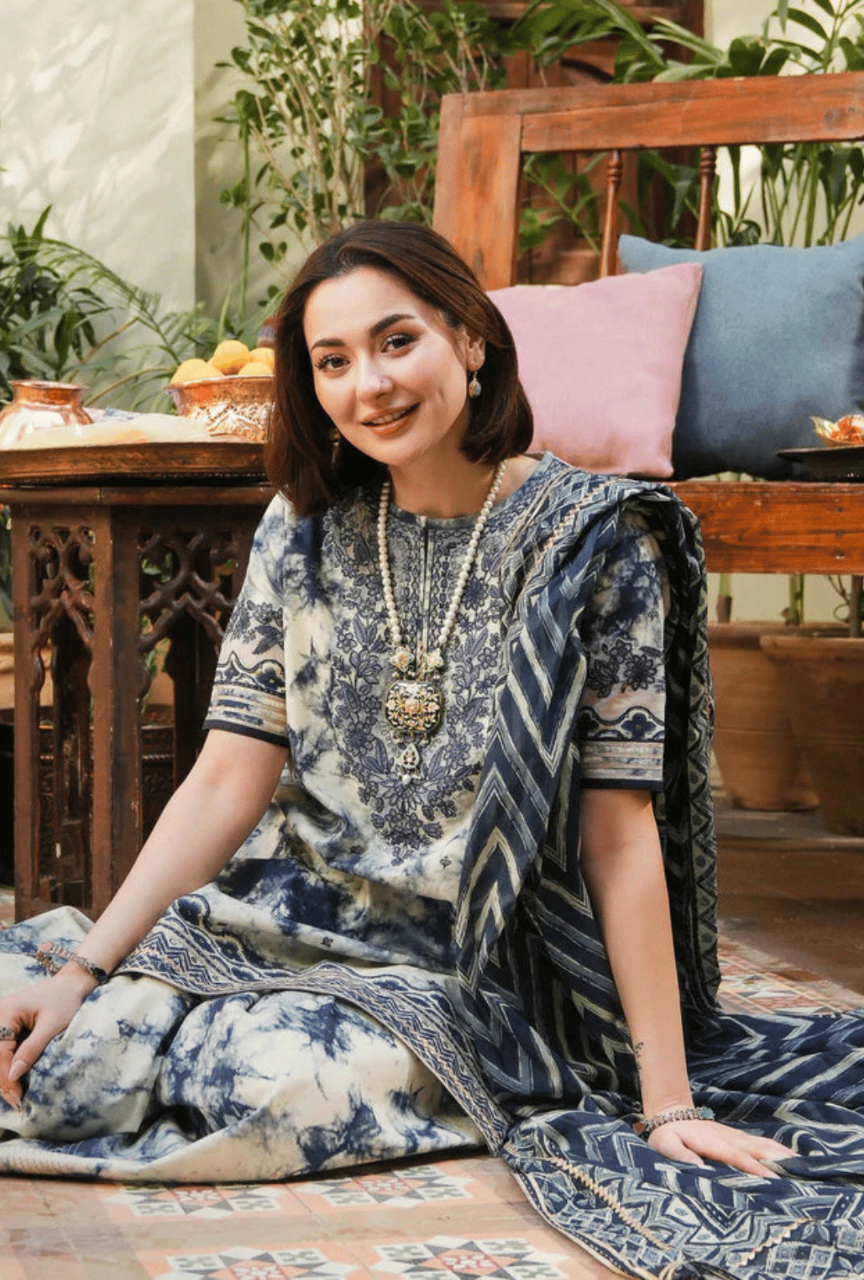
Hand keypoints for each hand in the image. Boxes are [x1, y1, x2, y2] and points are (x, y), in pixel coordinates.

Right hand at [0, 968, 95, 1110]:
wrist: (72, 983)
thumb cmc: (65, 1000)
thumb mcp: (52, 1026)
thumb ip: (31, 1049)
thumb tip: (13, 1075)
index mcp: (5, 1012)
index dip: (6, 1077)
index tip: (16, 1098)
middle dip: (3, 1080)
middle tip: (16, 1102)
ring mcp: (0, 1020)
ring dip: (3, 1074)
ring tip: (15, 1096)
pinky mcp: (6, 1025)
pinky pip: (2, 1049)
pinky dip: (7, 1064)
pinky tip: (15, 1080)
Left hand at [647, 1118, 795, 1176]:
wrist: (670, 1112)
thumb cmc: (667, 1134)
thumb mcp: (665, 1144)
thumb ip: (679, 1154)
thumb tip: (696, 1166)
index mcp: (714, 1143)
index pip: (738, 1157)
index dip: (755, 1168)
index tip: (773, 1180)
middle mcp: (730, 1138)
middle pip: (759, 1149)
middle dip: (780, 1160)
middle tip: (802, 1174)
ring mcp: (736, 1136)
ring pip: (764, 1144)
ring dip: (784, 1154)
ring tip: (805, 1167)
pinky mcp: (738, 1137)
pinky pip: (762, 1144)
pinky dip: (779, 1150)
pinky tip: (791, 1158)